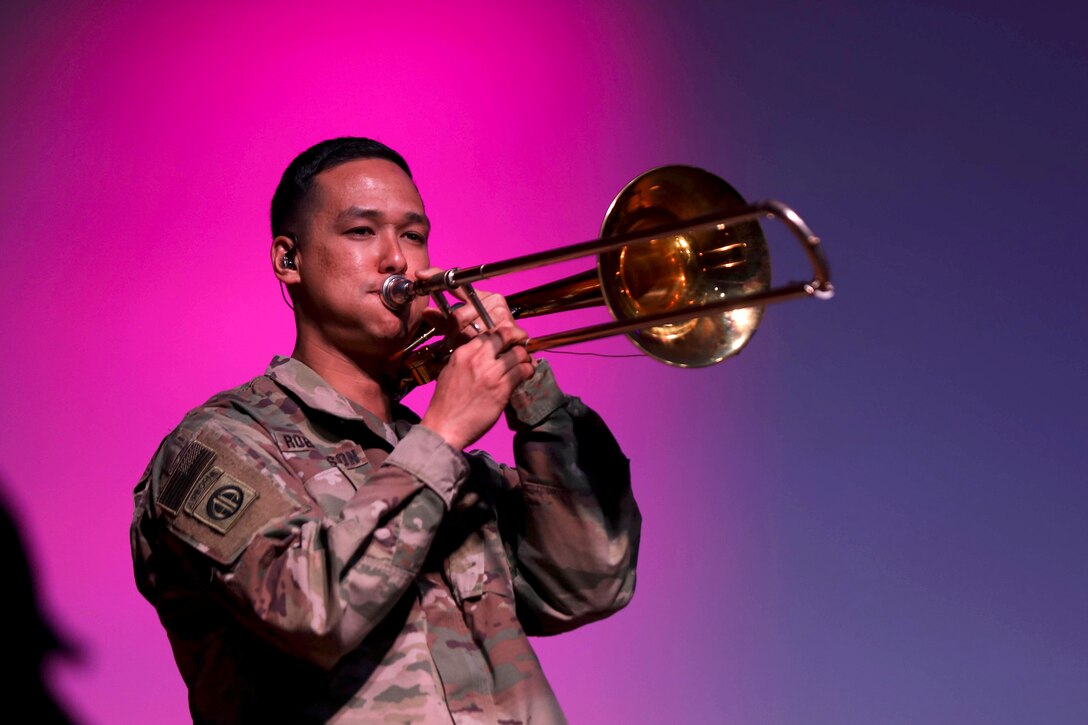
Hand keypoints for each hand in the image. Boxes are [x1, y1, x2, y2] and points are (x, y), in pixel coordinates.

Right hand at [418, 274, 534, 450]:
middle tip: (522, 342)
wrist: (445, 427)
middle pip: (506, 335)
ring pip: (518, 353)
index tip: (508, 339)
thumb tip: (485, 352)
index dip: (502, 334)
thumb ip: (467, 358)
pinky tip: (527, 373)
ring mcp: (491, 373)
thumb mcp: (451, 371)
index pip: (489, 333)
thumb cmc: (446, 403)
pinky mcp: (501, 389)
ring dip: (525, 356)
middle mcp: (477, 359)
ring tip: (526, 362)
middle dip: (518, 336)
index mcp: (463, 353)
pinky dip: (528, 370)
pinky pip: (523, 371)